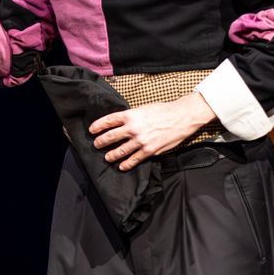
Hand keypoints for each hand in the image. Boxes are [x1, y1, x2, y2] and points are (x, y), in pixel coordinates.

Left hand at [90, 92, 216, 171]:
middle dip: (101, 142)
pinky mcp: (149, 150)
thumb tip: (121, 122)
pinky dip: (126, 164)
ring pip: (120, 151)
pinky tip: (122, 166)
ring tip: (107, 157)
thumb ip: (132, 116)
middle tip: (97, 145)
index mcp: (130, 115)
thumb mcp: (144, 108)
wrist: (181, 117)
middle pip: (110, 137)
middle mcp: (133, 128)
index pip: (108, 121)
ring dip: (111, 155)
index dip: (98, 126)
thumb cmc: (164, 110)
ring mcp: (140, 141)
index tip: (92, 130)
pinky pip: (134, 159)